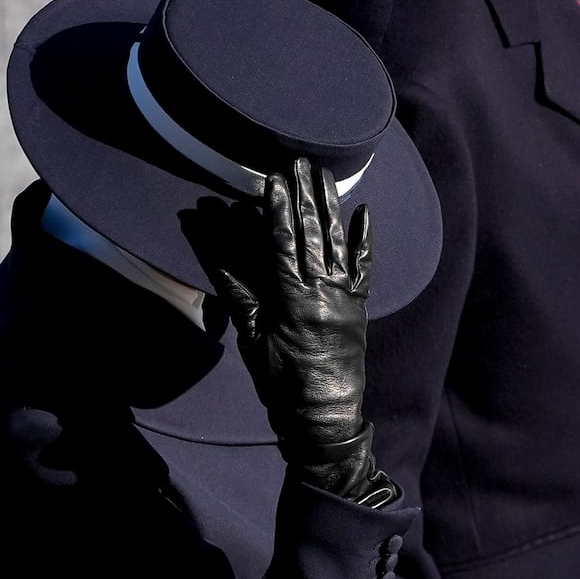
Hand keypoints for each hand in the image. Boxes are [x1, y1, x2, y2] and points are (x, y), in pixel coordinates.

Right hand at [211, 159, 393, 503]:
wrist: (324, 417)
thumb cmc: (280, 383)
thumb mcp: (252, 338)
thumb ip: (237, 291)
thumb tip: (214, 250)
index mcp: (294, 299)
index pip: (283, 243)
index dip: (277, 209)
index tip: (273, 179)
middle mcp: (325, 291)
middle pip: (312, 234)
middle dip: (305, 195)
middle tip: (300, 160)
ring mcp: (347, 297)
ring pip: (338, 243)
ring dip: (331, 206)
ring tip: (325, 175)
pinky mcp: (361, 307)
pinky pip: (365, 267)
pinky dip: (365, 239)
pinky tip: (365, 212)